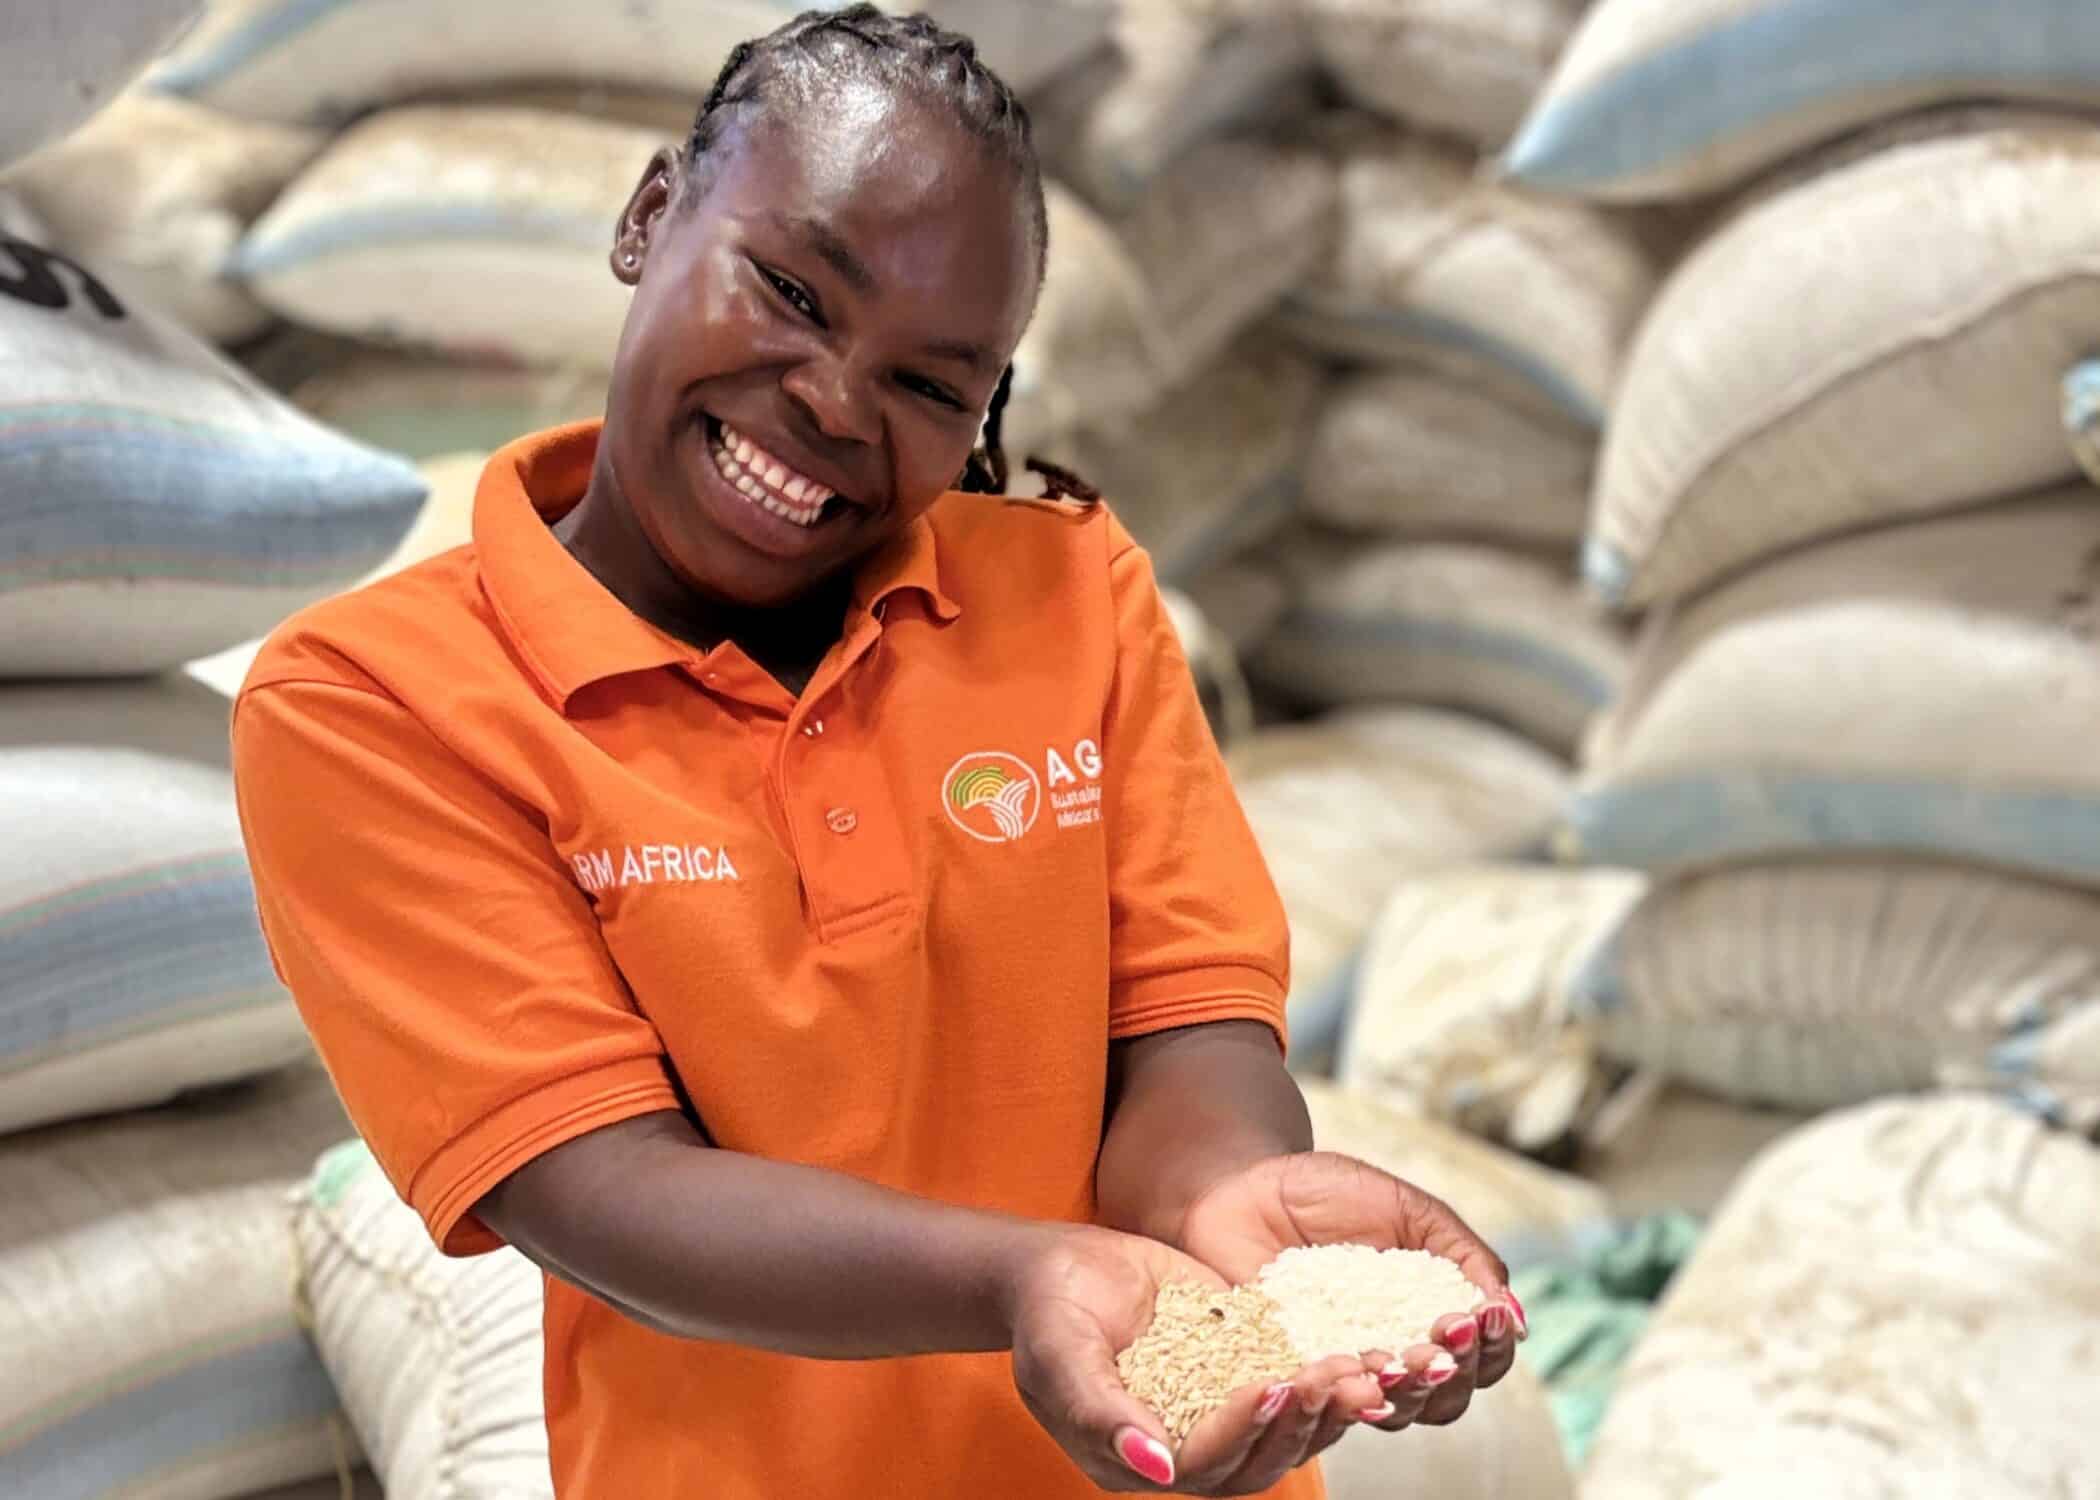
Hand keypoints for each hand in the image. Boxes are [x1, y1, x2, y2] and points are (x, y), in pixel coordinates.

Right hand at [1008, 1225, 1386, 1493]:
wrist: (1063, 1267)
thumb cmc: (1048, 1312)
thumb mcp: (1060, 1355)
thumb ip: (1099, 1412)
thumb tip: (1155, 1467)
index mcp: (1135, 1460)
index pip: (1202, 1464)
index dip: (1241, 1430)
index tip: (1270, 1385)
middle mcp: (1183, 1447)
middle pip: (1255, 1460)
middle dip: (1296, 1422)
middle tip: (1326, 1376)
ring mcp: (1216, 1411)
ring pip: (1282, 1434)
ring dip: (1322, 1408)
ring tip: (1353, 1368)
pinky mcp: (1240, 1372)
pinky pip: (1288, 1388)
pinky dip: (1324, 1378)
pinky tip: (1356, 1354)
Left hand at [1176, 1153, 1524, 1436]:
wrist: (1244, 1183)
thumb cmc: (1329, 1192)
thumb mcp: (1410, 1210)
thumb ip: (1464, 1257)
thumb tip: (1515, 1316)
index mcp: (1430, 1319)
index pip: (1481, 1359)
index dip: (1489, 1348)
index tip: (1480, 1316)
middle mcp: (1394, 1355)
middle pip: (1446, 1398)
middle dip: (1452, 1371)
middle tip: (1443, 1335)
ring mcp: (1342, 1370)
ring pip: (1393, 1409)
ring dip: (1408, 1389)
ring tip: (1400, 1358)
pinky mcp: (1291, 1373)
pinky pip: (1324, 1399)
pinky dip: (1347, 1393)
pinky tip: (1357, 1376)